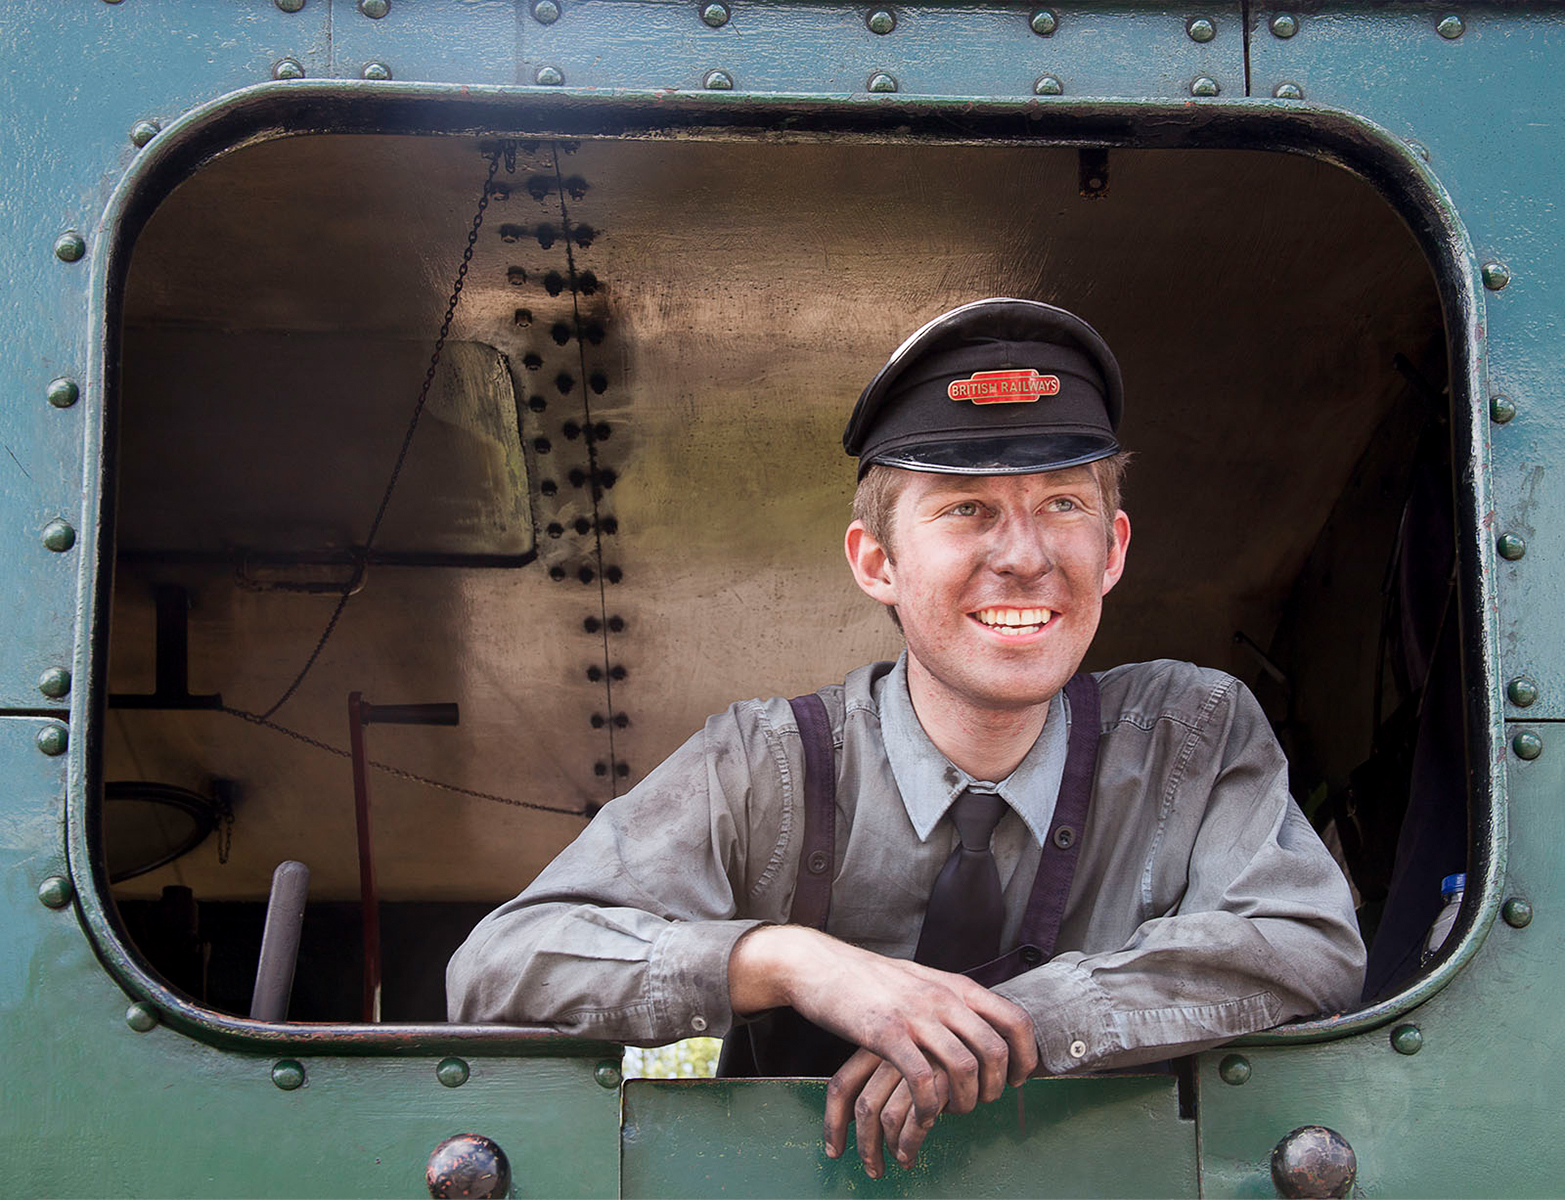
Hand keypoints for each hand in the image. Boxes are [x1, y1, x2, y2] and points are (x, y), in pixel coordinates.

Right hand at [728, 927, 1037, 1175]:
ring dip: (965, 1102)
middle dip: (995, 1088)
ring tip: (952, 1112)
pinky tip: (924, 1116)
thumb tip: (983, 1025)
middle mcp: (943, 998)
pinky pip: (922, 1080)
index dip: (1025, 1056)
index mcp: (957, 986)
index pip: (1015, 1019)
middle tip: (981, 1102)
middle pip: (996, 1050)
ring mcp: (915, 1016)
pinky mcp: (885, 1035)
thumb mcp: (923, 980)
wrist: (821, 965)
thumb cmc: (871, 979)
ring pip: (964, 1068)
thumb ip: (953, 1000)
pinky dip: (930, 1107)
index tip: (1016, 1079)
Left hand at [826, 1050, 953, 1177]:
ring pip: (887, 1116)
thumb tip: (868, 1119)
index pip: (842, 1085)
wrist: (988, 1017)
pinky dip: (912, 1142)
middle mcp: (893, 1051)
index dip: (833, 1121)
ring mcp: (916, 1062)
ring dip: (890, 1148)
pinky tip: (914, 1152)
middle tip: (872, 1168)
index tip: (834, 1149)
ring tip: (899, 1161)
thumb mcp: (913, 1051)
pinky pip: (918, 1120)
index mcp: (878, 1043)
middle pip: (864, 1106)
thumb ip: (891, 1074)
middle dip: (865, 1146)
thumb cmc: (948, 1041)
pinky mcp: (941, 1075)